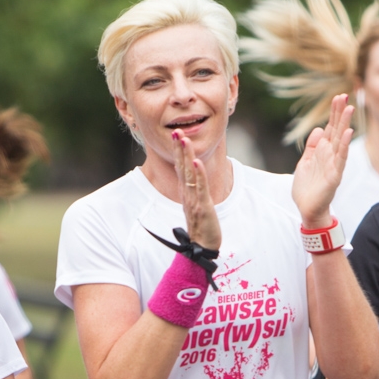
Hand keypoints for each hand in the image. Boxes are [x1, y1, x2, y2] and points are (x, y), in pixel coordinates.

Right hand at [171, 128, 221, 250]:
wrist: (202, 247)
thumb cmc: (201, 226)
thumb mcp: (195, 204)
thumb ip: (193, 192)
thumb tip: (192, 180)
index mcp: (186, 192)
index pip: (180, 167)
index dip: (178, 151)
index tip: (176, 135)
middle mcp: (187, 193)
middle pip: (181, 167)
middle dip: (179, 149)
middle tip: (175, 131)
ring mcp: (194, 199)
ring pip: (189, 174)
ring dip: (186, 156)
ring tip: (184, 140)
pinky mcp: (203, 206)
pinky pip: (200, 188)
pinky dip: (199, 175)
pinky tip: (196, 162)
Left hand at [291, 93, 355, 227]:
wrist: (308, 209)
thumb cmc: (307, 188)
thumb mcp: (305, 162)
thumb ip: (312, 146)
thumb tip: (318, 129)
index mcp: (323, 151)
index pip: (330, 128)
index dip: (334, 113)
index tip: (338, 97)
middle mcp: (330, 155)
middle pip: (336, 130)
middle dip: (340, 113)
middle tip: (345, 96)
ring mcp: (334, 164)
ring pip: (340, 141)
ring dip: (345, 125)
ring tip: (350, 108)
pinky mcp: (334, 175)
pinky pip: (340, 158)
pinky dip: (344, 145)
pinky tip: (348, 133)